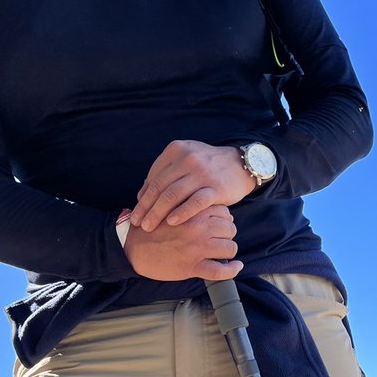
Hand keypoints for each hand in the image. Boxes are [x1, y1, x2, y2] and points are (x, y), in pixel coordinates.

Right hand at [123, 205, 241, 280]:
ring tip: (221, 251)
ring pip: (229, 247)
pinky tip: (235, 266)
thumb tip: (204, 199)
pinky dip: (231, 270)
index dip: (222, 218)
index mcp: (192, 211)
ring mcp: (198, 248)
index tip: (217, 223)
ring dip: (227, 249)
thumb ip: (187, 203)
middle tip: (218, 237)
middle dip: (226, 233)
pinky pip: (221, 271)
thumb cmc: (149, 227)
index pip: (224, 211)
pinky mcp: (194, 267)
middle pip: (230, 228)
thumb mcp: (167, 206)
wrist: (132, 249)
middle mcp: (199, 228)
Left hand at [131, 140, 255, 232]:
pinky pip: (195, 202)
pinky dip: (181, 213)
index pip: (153, 177)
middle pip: (160, 187)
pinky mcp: (215, 188)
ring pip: (173, 195)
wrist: (241, 164)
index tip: (135, 212)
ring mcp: (202, 173)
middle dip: (146, 208)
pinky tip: (171, 222)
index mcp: (176, 150)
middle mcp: (187, 159)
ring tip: (149, 226)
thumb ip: (164, 174)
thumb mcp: (185, 160)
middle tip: (138, 223)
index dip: (142, 197)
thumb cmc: (208, 166)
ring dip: (158, 213)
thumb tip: (141, 195)